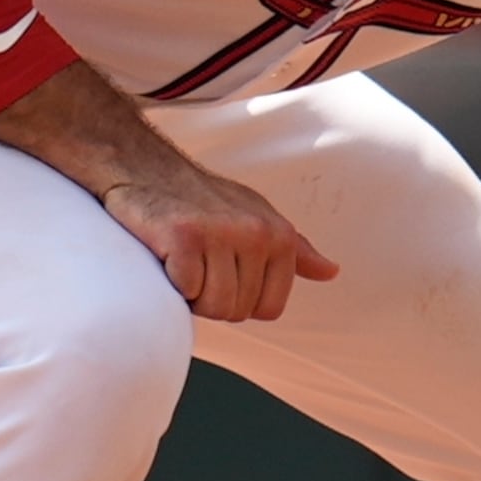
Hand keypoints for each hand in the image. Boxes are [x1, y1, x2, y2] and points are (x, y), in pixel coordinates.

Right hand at [0, 63, 339, 322]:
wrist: (148, 169)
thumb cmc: (205, 201)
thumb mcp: (259, 217)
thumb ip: (296, 250)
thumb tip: (332, 272)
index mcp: (279, 235)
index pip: (270, 309)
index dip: (240, 301)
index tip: (222, 273)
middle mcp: (257, 233)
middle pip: (238, 311)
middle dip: (212, 298)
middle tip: (197, 262)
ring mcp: (221, 234)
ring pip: (212, 307)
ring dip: (190, 295)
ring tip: (183, 260)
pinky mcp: (184, 238)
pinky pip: (184, 292)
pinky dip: (170, 284)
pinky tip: (166, 256)